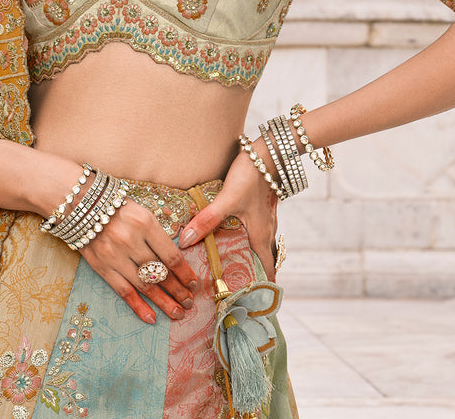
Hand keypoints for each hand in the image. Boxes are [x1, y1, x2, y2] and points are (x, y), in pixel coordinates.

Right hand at [77, 198, 197, 324]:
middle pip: (160, 273)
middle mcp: (131, 241)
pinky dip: (138, 307)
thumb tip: (176, 261)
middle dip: (178, 290)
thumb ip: (157, 235)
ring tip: (177, 313)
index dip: (185, 273)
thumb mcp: (142, 213)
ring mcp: (115, 256)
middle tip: (190, 303)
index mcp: (145, 224)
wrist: (81, 204)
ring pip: (145, 286)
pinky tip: (152, 318)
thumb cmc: (117, 207)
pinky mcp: (102, 267)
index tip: (194, 284)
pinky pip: (123, 291)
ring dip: (164, 302)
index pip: (171, 256)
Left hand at [178, 145, 278, 279]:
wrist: (268, 151)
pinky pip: (254, 231)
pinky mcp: (260, 207)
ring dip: (246, 257)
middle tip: (229, 288)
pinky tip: (229, 235)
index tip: (248, 304)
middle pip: (260, 260)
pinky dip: (244, 240)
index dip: (260, 289)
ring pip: (257, 245)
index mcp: (261, 236)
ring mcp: (265, 218)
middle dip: (248, 275)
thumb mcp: (227, 200)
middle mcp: (266, 231)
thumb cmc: (251, 176)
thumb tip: (185, 241)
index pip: (265, 270)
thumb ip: (207, 220)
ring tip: (226, 266)